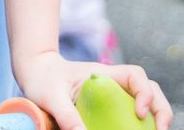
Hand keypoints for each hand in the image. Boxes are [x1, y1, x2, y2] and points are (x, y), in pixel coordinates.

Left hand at [16, 50, 171, 129]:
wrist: (36, 73)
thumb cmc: (43, 80)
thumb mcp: (51, 97)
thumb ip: (66, 116)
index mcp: (103, 74)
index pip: (135, 75)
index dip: (145, 92)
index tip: (140, 113)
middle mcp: (113, 83)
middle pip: (149, 88)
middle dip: (160, 109)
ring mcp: (113, 94)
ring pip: (145, 101)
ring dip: (154, 118)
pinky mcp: (110, 107)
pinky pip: (132, 114)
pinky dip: (141, 124)